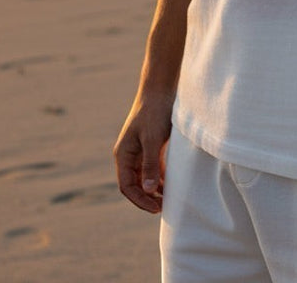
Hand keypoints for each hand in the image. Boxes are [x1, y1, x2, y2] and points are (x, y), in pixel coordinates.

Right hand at [113, 92, 173, 212]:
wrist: (161, 87)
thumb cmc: (154, 111)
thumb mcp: (153, 139)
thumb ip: (150, 164)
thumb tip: (149, 189)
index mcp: (123, 154)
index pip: (126, 186)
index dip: (140, 200)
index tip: (156, 208)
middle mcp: (129, 154)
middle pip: (135, 184)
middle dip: (147, 198)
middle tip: (164, 207)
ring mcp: (140, 150)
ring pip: (145, 177)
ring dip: (155, 189)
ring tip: (171, 199)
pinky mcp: (152, 145)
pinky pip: (154, 167)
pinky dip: (162, 177)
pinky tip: (173, 184)